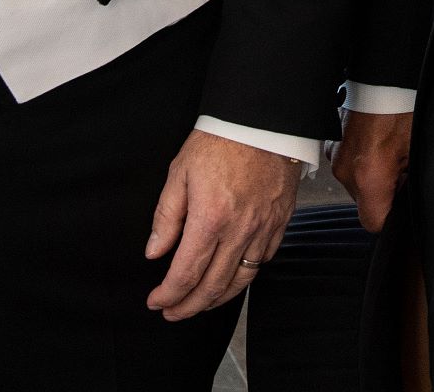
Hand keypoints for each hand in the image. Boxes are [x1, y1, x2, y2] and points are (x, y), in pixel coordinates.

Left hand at [144, 131, 300, 320]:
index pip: (186, 274)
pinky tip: (231, 278)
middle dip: (188, 307)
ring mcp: (263, 229)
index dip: (168, 295)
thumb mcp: (179, 173)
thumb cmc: (220, 140)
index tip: (156, 301)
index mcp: (210, 219)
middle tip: (172, 312)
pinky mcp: (279, 223)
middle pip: (212, 286)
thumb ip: (166, 216)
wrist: (262, 120)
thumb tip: (155, 252)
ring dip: (216, 299)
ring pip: (240, 280)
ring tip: (199, 303)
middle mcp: (239, 230)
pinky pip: (262, 261)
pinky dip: (244, 277)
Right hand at [333, 110, 412, 232]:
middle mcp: (345, 171)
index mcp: (368, 176)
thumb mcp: (415, 152)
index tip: (403, 201)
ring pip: (357, 186)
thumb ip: (408, 185)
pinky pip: (349, 167)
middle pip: (365, 204)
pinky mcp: (331, 146)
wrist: (382, 77)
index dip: (392, 218)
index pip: (374, 223)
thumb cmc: (401, 108)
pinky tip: (378, 144)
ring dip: (374, 178)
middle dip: (385, 194)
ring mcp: (335, 157)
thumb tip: (405, 204)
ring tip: (391, 151)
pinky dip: (363, 163)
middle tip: (402, 168)